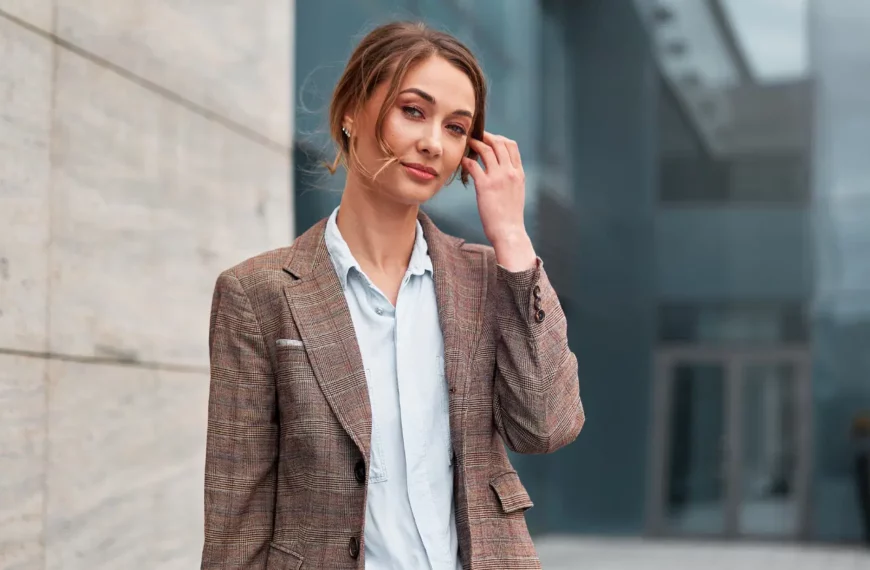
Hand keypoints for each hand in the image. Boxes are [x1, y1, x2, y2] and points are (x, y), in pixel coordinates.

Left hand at [462, 132, 535, 270]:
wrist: (509, 231)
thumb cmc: (510, 215)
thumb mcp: (517, 192)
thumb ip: (512, 178)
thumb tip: (502, 169)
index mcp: (519, 173)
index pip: (512, 146)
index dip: (499, 138)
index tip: (490, 138)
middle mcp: (510, 172)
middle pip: (499, 143)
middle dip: (487, 136)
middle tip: (476, 135)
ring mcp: (498, 178)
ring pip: (486, 150)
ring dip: (476, 143)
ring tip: (468, 143)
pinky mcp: (485, 186)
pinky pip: (473, 166)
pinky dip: (467, 160)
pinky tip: (463, 161)